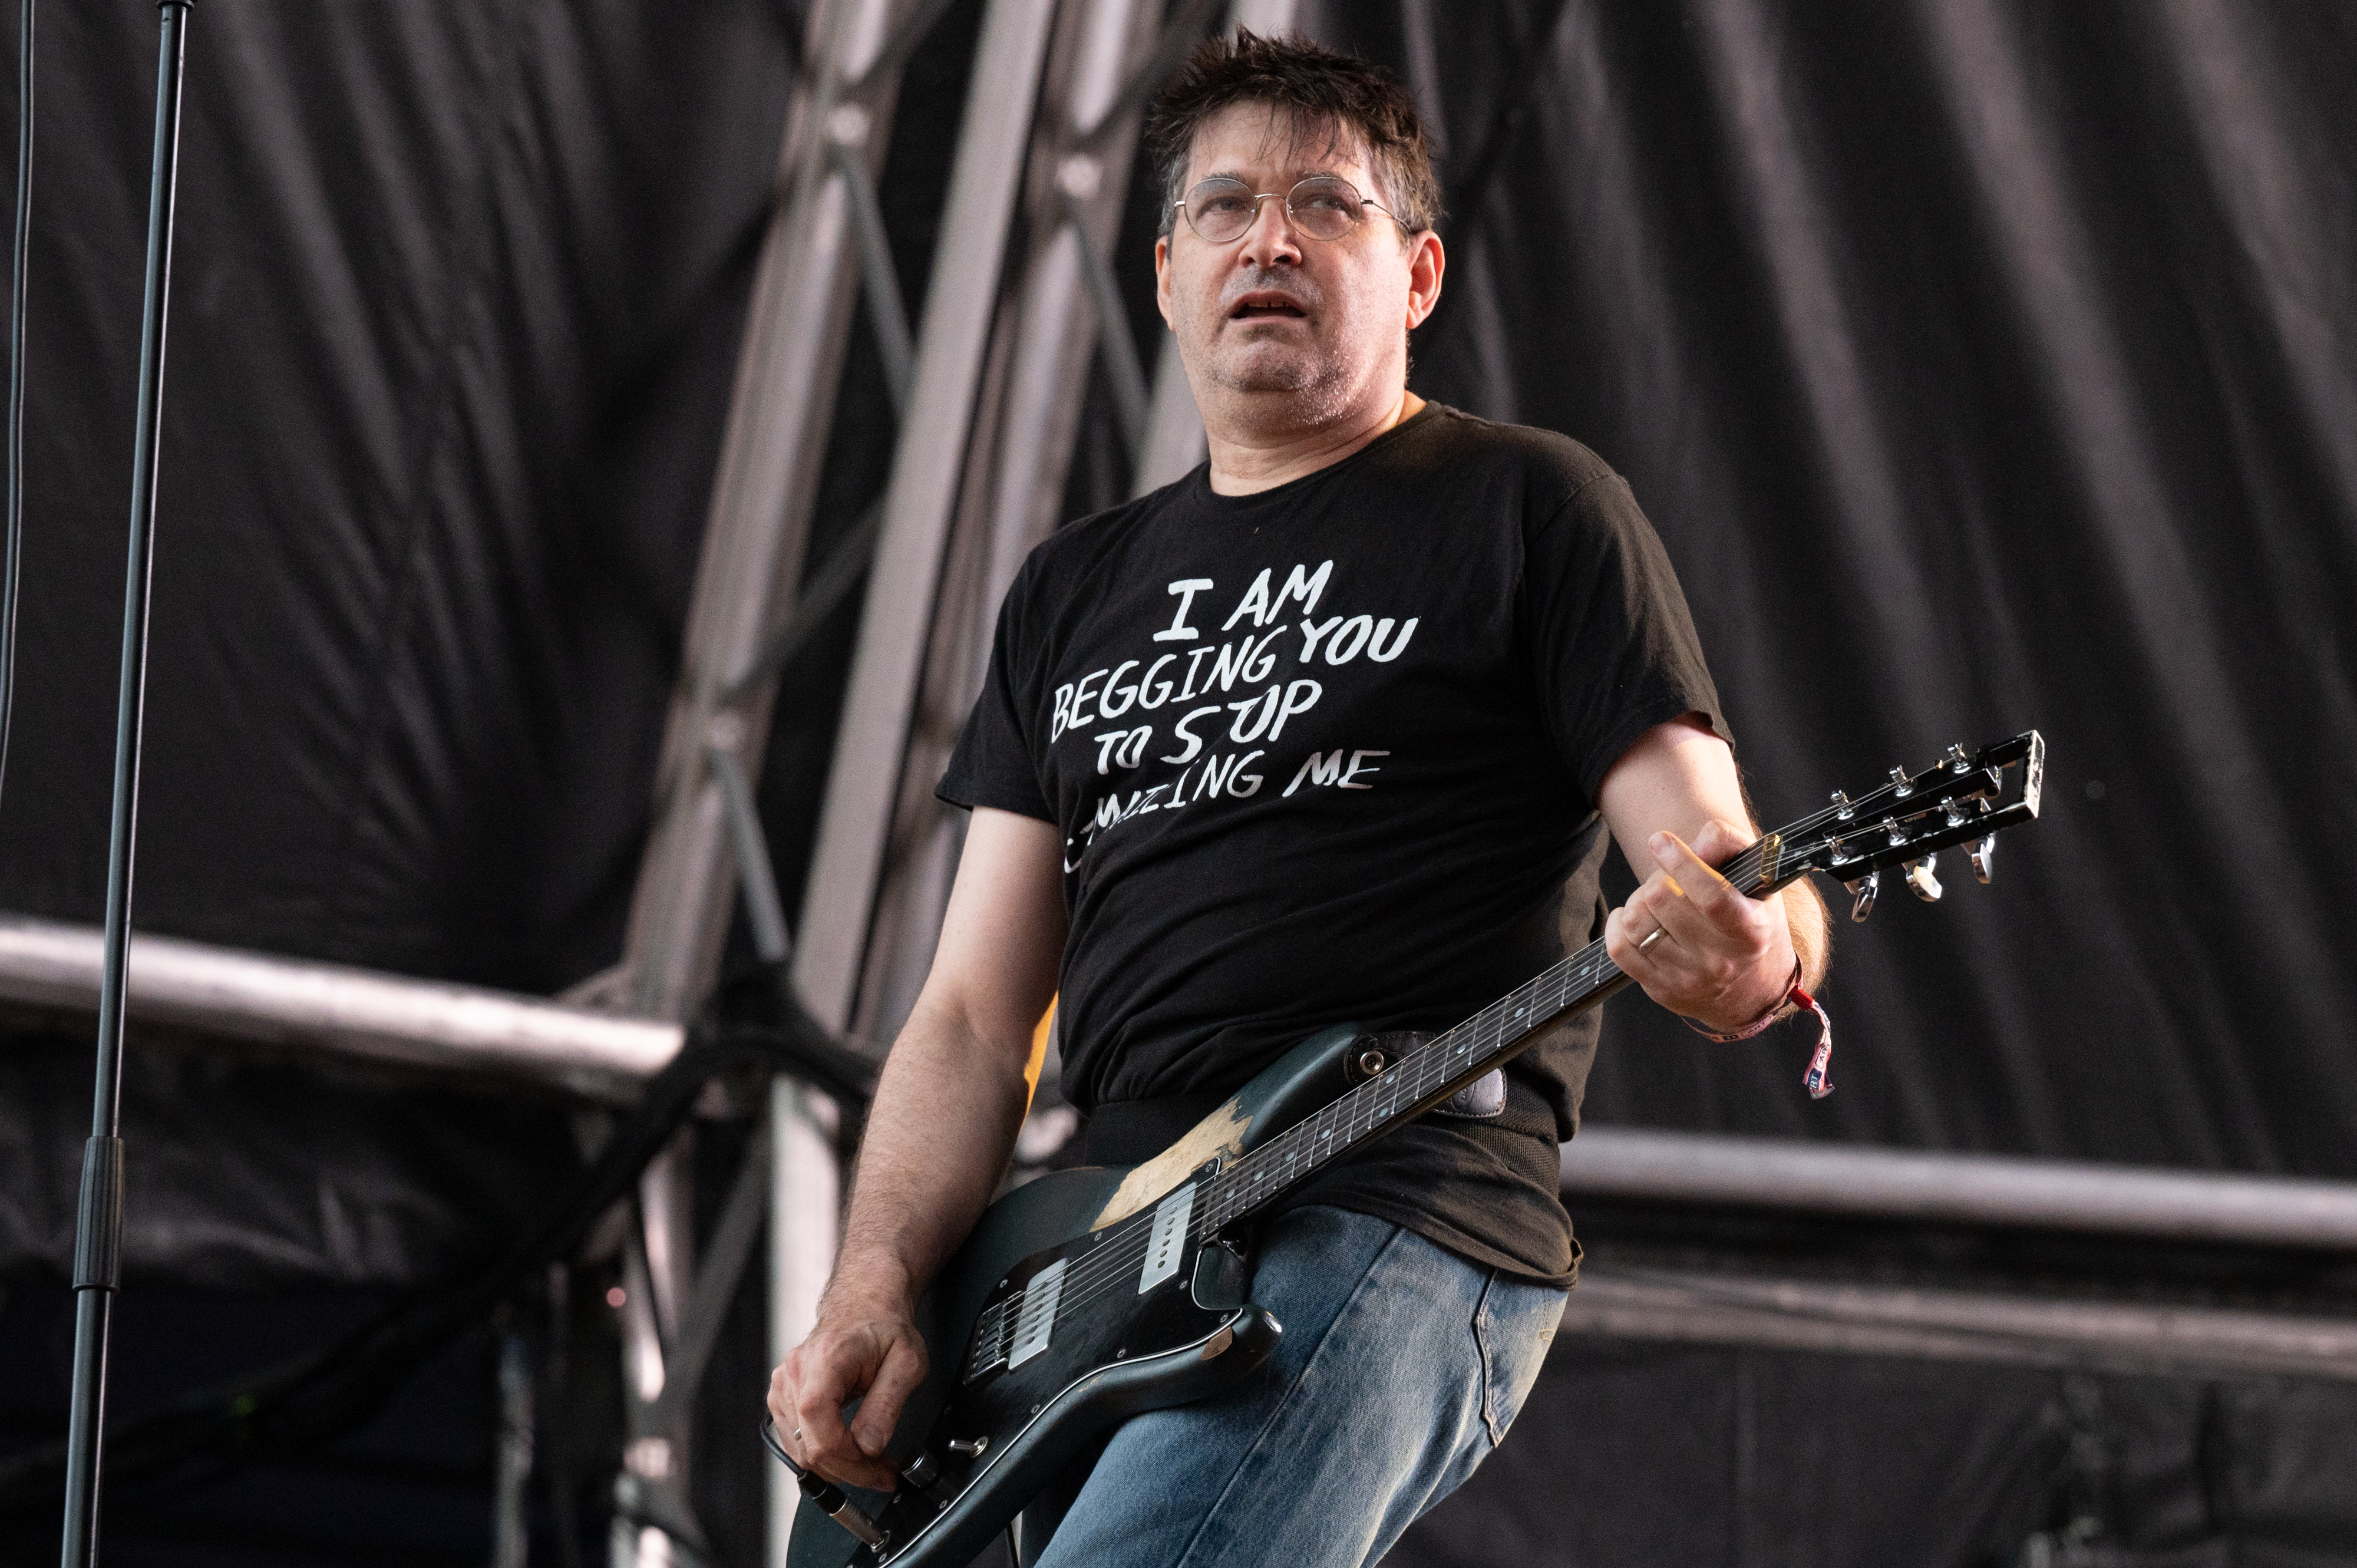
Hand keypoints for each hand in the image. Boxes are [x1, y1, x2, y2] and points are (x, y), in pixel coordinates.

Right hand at [767, 1286, 928, 1491]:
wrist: (866, 1305)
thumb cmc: (885, 1328)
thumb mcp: (906, 1363)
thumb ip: (887, 1405)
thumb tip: (870, 1446)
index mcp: (824, 1363)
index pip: (822, 1433)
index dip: (853, 1464)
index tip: (881, 1472)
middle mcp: (795, 1374)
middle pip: (810, 1449)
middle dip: (850, 1471)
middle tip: (882, 1473)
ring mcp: (784, 1385)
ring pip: (800, 1451)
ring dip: (837, 1467)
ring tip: (870, 1462)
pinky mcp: (783, 1396)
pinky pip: (795, 1441)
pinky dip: (822, 1454)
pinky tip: (848, 1450)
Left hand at [1603, 820, 1795, 1033]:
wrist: (1751, 987)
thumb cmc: (1748, 918)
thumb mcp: (1755, 878)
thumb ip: (1728, 846)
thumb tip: (1699, 845)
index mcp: (1751, 930)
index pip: (1712, 896)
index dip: (1681, 863)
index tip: (1661, 841)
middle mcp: (1720, 959)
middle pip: (1661, 899)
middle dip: (1658, 879)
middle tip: (1668, 881)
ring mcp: (1689, 978)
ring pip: (1636, 921)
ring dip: (1638, 901)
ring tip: (1654, 902)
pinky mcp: (1660, 989)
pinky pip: (1619, 948)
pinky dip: (1618, 924)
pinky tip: (1634, 918)